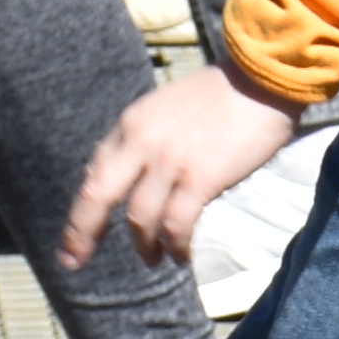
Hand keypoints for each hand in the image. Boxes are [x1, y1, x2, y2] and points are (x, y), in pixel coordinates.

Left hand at [67, 67, 309, 268]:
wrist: (263, 78)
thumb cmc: (224, 92)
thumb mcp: (168, 106)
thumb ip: (147, 138)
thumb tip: (136, 177)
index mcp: (132, 123)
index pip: (96, 172)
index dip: (82, 207)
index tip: (76, 232)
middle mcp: (142, 142)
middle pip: (98, 197)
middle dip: (82, 233)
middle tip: (75, 260)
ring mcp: (170, 162)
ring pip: (139, 219)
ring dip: (144, 246)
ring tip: (154, 259)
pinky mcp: (201, 178)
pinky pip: (176, 224)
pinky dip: (175, 245)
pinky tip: (180, 255)